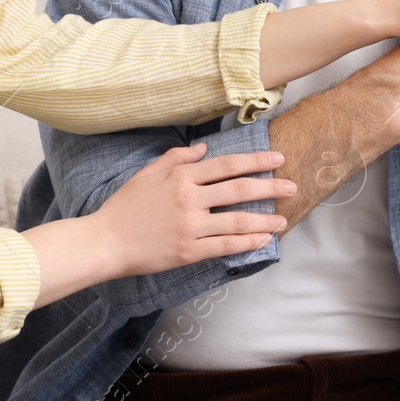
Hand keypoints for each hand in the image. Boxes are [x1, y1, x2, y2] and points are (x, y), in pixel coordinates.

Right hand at [93, 145, 291, 277]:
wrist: (107, 241)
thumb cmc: (125, 206)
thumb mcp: (147, 173)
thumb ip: (176, 158)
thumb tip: (204, 149)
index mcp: (181, 176)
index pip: (227, 165)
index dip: (256, 160)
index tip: (278, 158)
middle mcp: (189, 198)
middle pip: (240, 189)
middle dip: (270, 186)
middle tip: (292, 186)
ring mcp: (191, 226)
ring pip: (238, 220)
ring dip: (265, 219)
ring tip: (283, 219)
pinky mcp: (189, 251)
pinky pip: (226, 245)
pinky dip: (248, 242)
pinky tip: (263, 239)